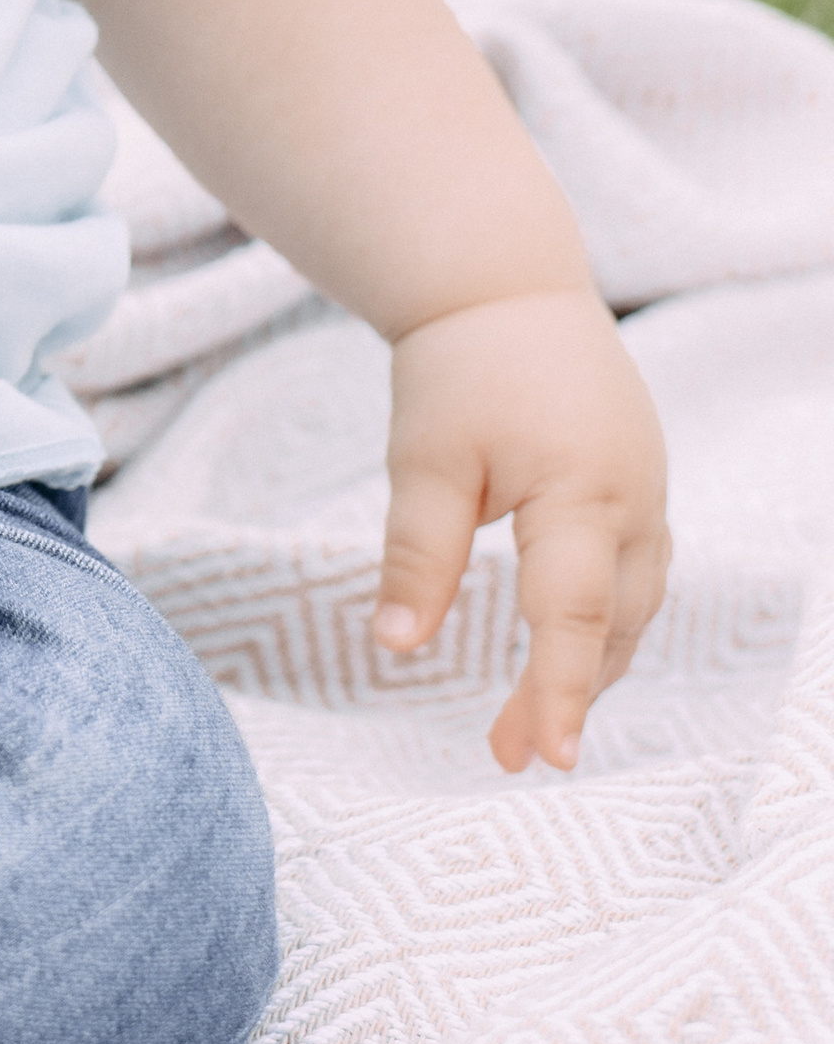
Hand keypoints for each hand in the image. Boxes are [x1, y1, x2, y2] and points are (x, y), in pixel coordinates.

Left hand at [375, 290, 669, 773]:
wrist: (507, 285)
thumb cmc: (461, 368)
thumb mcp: (424, 459)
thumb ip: (418, 555)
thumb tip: (395, 647)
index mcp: (581, 493)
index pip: (574, 616)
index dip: (560, 692)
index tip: (547, 758)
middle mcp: (633, 502)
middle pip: (611, 626)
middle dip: (565, 695)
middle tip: (508, 755)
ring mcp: (648, 492)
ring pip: (633, 606)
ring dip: (590, 665)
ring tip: (528, 724)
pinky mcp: (641, 483)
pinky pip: (637, 574)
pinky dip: (605, 622)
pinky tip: (568, 648)